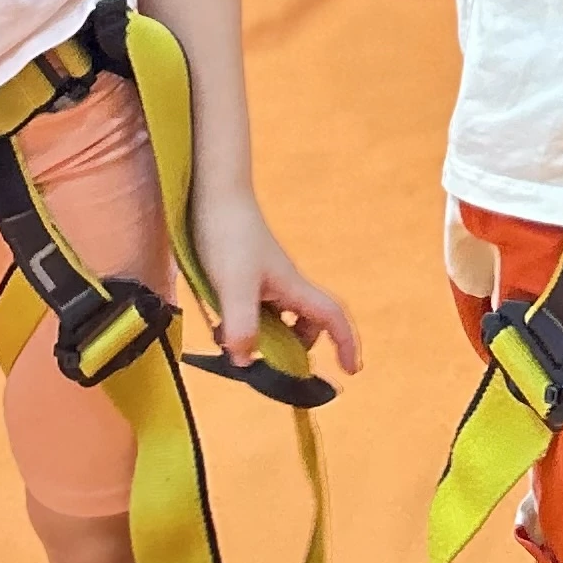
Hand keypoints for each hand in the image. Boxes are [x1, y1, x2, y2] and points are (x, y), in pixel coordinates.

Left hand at [192, 180, 361, 378]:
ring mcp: (263, 280)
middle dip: (293, 349)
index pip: (332, 317)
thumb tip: (245, 361)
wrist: (211, 192)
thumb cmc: (228, 233)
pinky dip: (241, 324)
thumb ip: (242, 325)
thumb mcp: (234, 285)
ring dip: (262, 338)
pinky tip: (217, 324)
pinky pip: (253, 310)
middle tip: (268, 366)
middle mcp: (283, 285)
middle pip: (305, 324)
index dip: (347, 343)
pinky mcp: (243, 276)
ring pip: (276, 319)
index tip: (351, 371)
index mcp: (292, 286)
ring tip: (231, 341)